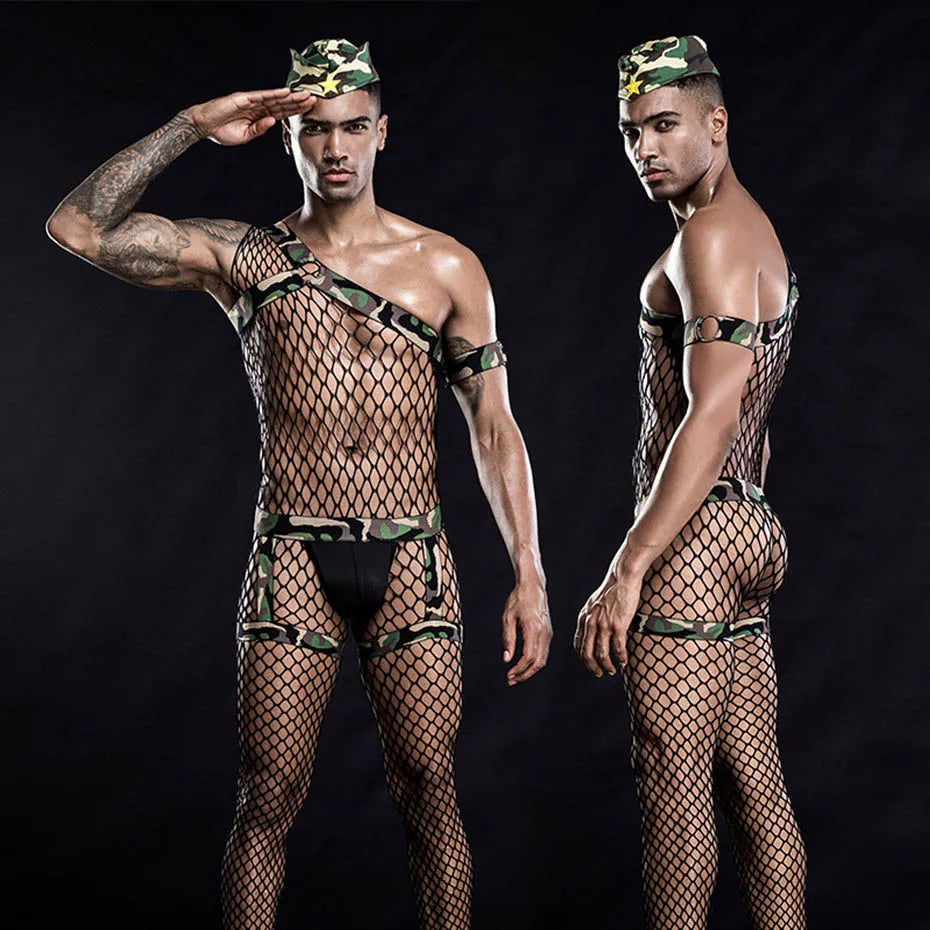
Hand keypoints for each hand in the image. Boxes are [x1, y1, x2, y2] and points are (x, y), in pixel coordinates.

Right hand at [185, 87, 315, 145]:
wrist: (204, 125)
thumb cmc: (222, 131)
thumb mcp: (245, 135)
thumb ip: (259, 129)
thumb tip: (273, 122)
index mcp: (260, 116)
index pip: (281, 112)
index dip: (295, 110)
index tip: (310, 109)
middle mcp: (258, 106)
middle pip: (282, 103)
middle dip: (298, 102)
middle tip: (315, 99)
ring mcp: (251, 101)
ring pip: (275, 98)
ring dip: (291, 97)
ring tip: (305, 95)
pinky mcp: (243, 99)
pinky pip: (261, 96)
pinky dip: (274, 94)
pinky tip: (286, 92)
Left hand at [502, 579, 550, 685]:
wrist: (533, 587)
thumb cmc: (518, 599)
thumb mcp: (508, 618)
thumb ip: (508, 639)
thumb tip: (507, 659)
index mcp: (534, 629)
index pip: (529, 657)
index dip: (519, 669)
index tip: (508, 675)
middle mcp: (544, 633)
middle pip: (538, 663)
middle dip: (524, 674)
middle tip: (511, 680)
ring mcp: (548, 633)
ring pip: (542, 660)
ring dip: (529, 670)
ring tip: (515, 675)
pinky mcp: (548, 633)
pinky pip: (544, 653)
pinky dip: (534, 662)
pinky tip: (523, 664)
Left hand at [574, 558, 643, 677]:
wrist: (622, 577)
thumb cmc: (611, 589)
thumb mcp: (594, 603)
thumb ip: (592, 616)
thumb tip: (594, 628)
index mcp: (584, 618)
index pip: (578, 644)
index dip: (583, 657)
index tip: (590, 664)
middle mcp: (590, 623)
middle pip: (587, 653)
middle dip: (592, 667)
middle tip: (599, 673)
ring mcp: (603, 625)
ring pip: (602, 654)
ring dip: (607, 666)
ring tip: (613, 670)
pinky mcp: (618, 625)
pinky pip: (618, 648)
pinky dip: (621, 658)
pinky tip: (624, 661)